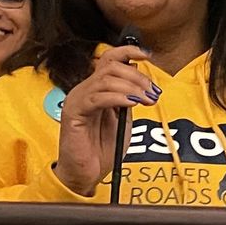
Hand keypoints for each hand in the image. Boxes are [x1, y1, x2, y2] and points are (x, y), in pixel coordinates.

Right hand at [53, 44, 158, 196]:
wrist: (86, 173)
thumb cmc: (102, 149)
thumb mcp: (123, 119)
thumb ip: (128, 99)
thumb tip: (141, 79)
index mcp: (96, 88)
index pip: (109, 59)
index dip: (128, 51)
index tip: (147, 56)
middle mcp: (85, 89)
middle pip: (111, 66)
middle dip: (137, 77)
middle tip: (152, 93)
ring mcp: (77, 99)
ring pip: (106, 80)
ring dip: (132, 88)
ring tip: (146, 100)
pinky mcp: (73, 113)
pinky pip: (97, 97)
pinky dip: (118, 98)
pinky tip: (131, 104)